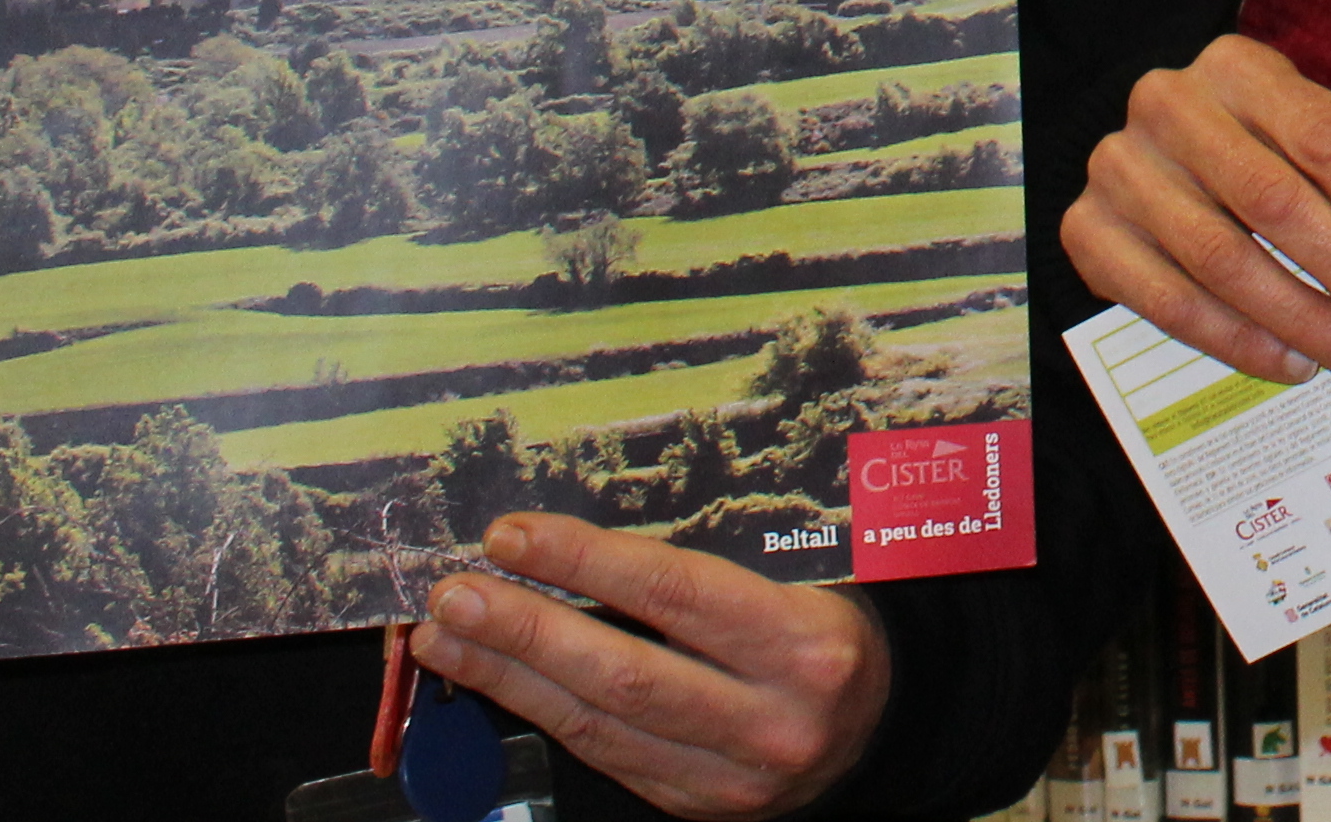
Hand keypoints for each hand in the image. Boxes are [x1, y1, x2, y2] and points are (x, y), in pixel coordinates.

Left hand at [411, 514, 887, 818]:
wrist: (881, 723)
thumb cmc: (827, 625)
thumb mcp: (798, 578)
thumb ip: (705, 568)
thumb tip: (576, 542)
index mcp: (804, 643)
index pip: (674, 594)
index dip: (584, 563)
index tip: (513, 536)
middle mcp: (769, 719)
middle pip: (623, 673)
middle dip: (525, 631)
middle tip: (454, 592)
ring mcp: (730, 776)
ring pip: (599, 725)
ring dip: (510, 678)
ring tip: (449, 635)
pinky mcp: (695, 806)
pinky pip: (605, 757)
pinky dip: (543, 714)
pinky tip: (496, 682)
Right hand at [1067, 30, 1330, 383]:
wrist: (1143, 158)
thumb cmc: (1249, 148)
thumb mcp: (1298, 134)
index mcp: (1238, 67)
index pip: (1325, 136)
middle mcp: (1170, 106)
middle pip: (1274, 201)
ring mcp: (1120, 168)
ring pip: (1222, 258)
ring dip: (1299, 317)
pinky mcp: (1087, 230)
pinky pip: (1170, 301)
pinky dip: (1238, 340)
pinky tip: (1289, 361)